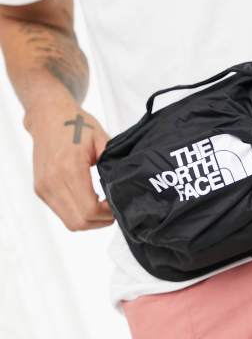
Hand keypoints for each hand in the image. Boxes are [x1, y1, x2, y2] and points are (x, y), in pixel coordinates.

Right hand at [25, 98, 113, 230]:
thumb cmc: (76, 124)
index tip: (116, 205)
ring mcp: (44, 188)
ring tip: (102, 206)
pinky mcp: (40, 190)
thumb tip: (123, 187)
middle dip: (100, 221)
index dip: (107, 214)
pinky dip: (78, 214)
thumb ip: (112, 163)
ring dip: (90, 221)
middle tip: (112, 210)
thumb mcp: (101, 138)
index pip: (89, 210)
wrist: (48, 115)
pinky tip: (89, 202)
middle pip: (80, 222)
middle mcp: (52, 182)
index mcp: (69, 168)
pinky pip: (62, 214)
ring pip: (70, 223)